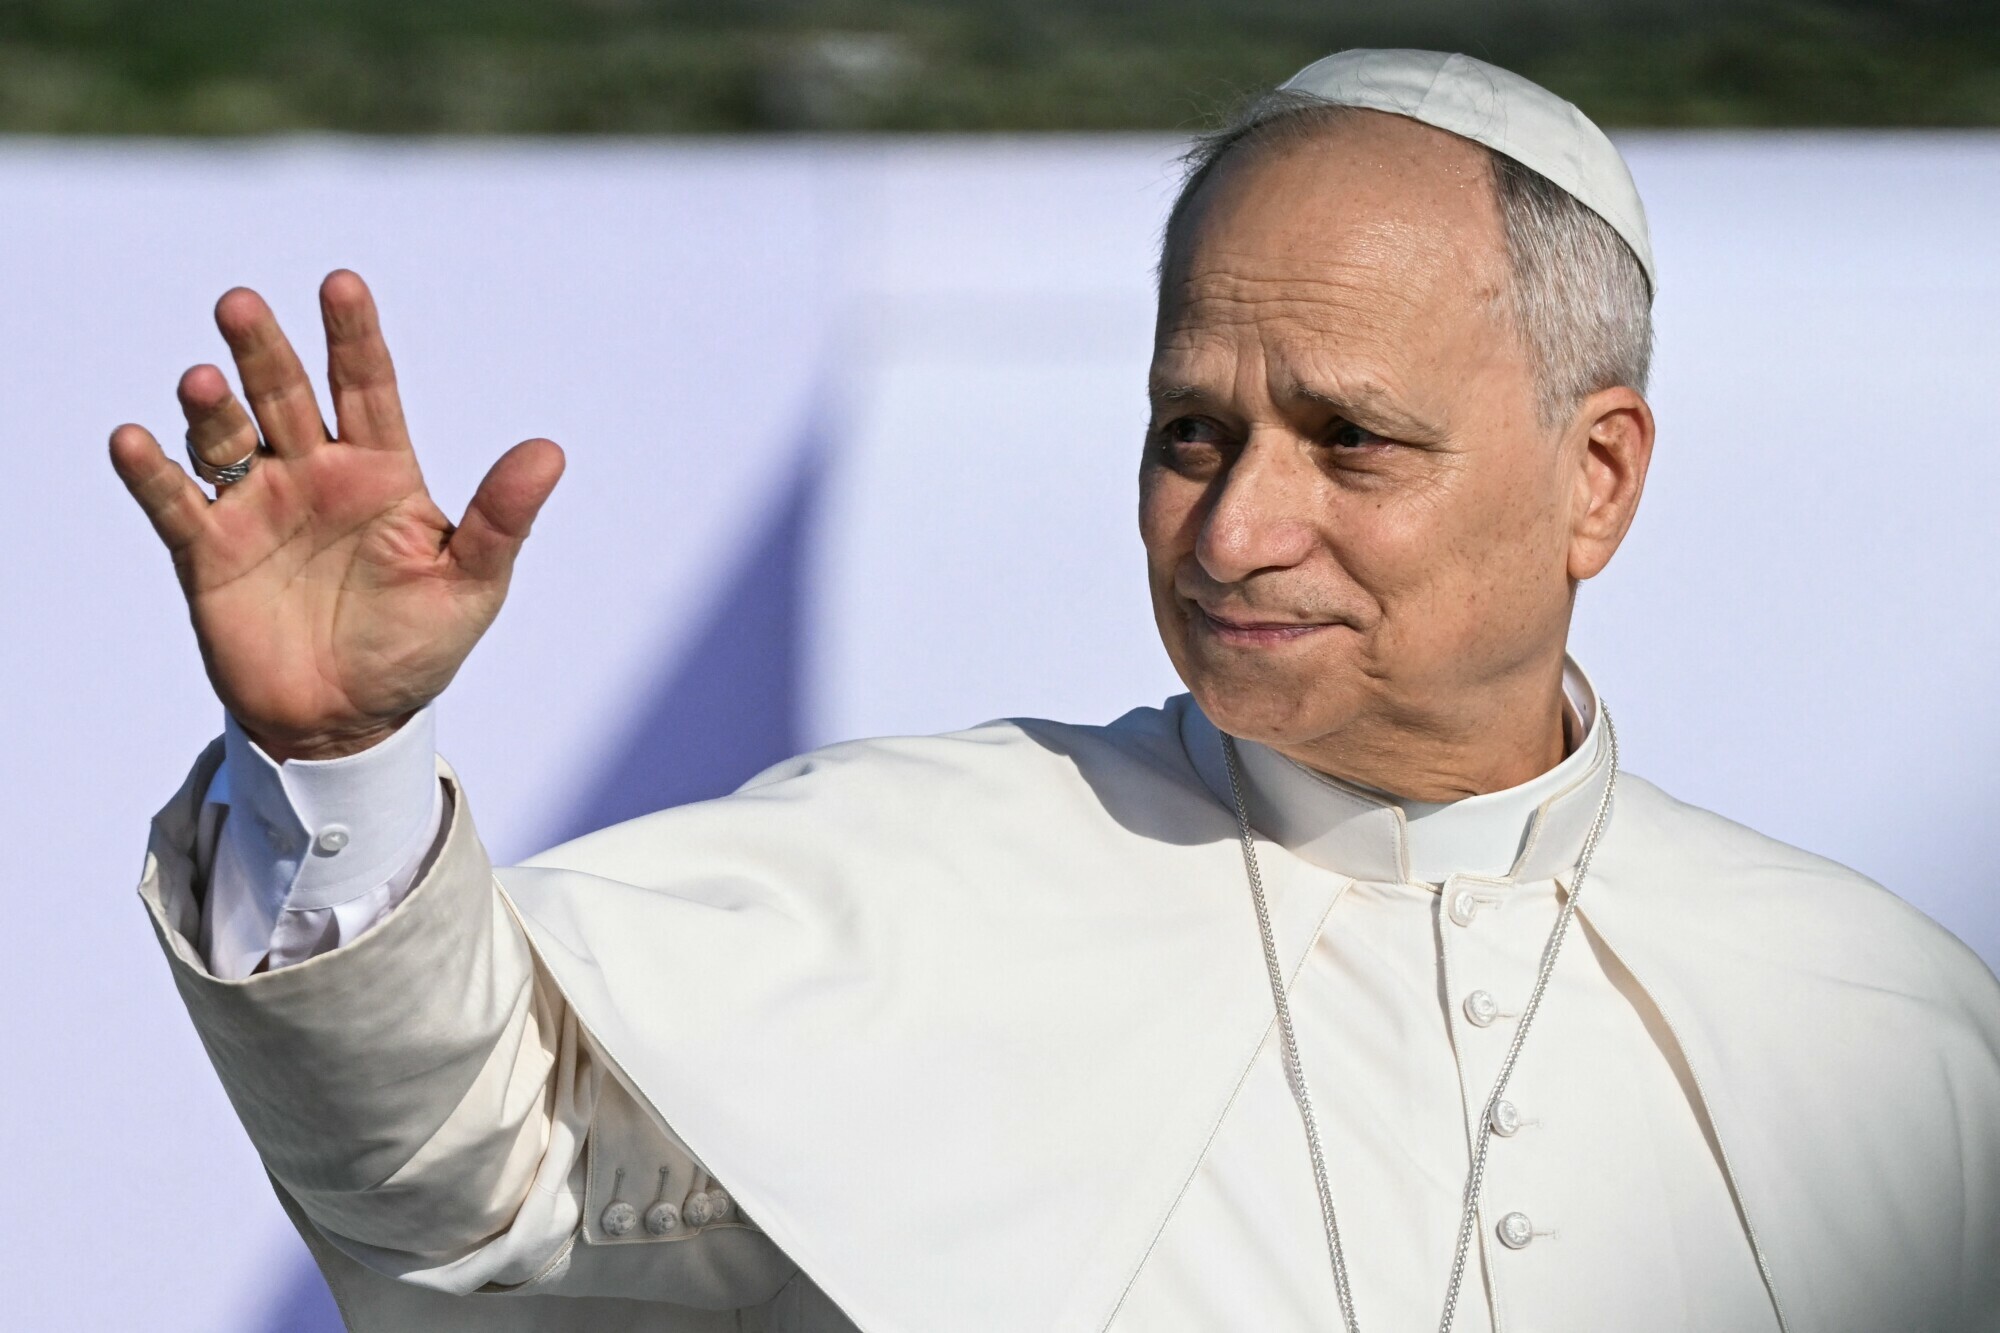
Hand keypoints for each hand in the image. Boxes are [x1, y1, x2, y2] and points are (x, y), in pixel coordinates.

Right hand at [110, 270, 564, 760]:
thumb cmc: (415, 647)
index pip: (367, 387)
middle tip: (241, 304)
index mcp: (381, 471)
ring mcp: (257, 507)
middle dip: (264, 350)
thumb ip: (500, 519)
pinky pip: (174, 502)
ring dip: (209, 406)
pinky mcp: (208, 551)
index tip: (340, 284)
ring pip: (226, 436)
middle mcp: (313, 474)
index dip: (353, 336)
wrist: (348, 722)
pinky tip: (134, 441)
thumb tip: (550, 452)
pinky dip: (151, 471)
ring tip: (202, 381)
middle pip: (284, 394)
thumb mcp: (470, 584)